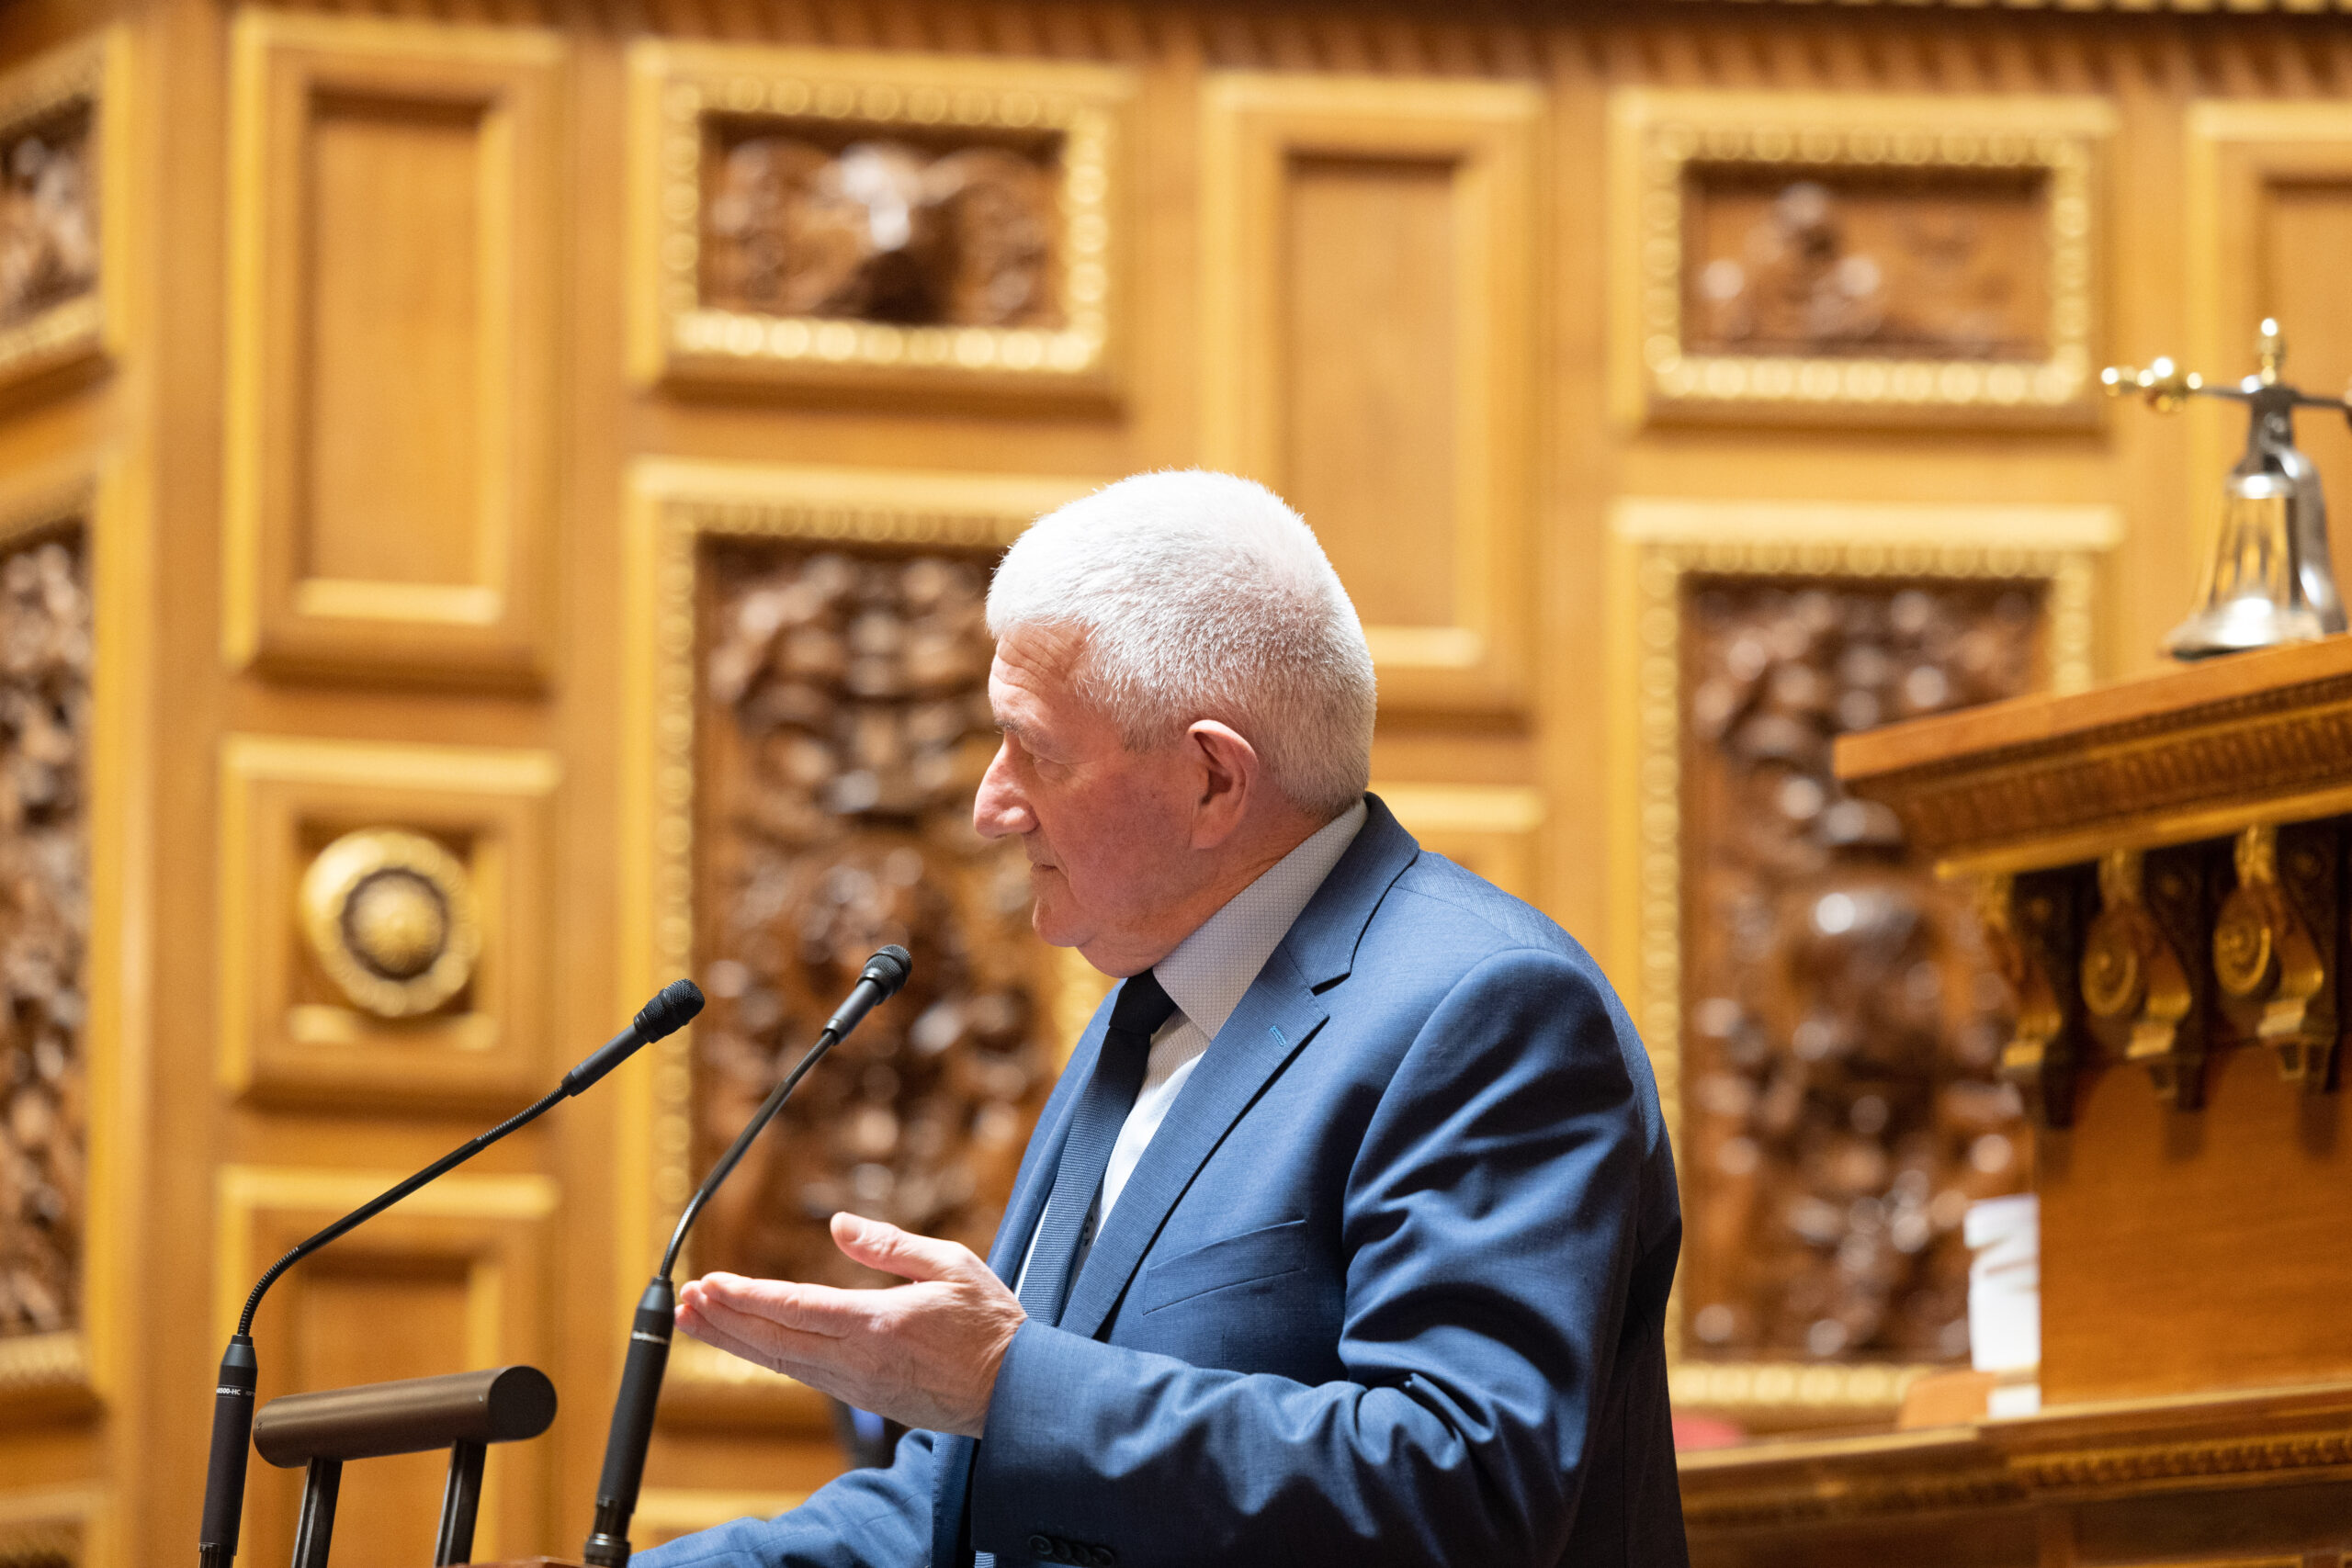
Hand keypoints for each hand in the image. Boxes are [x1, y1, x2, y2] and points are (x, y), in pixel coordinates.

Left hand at [676, 1212, 1026, 1437]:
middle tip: (684, 1301)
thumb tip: (837, 1225)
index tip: (709, 1284)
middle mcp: (859, 1361)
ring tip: (698, 1320)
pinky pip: (803, 1375)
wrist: (1015, 1393)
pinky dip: (767, 1356)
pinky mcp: (864, 1398)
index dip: (746, 1298)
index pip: (796, 1309)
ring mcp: (858, 1385)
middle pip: (775, 1340)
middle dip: (725, 1320)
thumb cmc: (990, 1326)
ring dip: (736, 1340)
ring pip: (782, 1362)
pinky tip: (749, 1343)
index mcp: (879, 1324)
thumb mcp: (951, 1264)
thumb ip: (889, 1245)